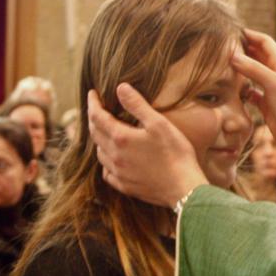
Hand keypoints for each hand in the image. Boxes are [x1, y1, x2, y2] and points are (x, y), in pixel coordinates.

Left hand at [88, 83, 207, 207]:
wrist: (183, 187)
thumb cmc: (175, 153)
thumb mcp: (158, 123)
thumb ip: (137, 105)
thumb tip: (120, 88)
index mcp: (121, 138)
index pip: (97, 117)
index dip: (92, 103)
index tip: (92, 93)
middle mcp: (114, 156)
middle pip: (95, 134)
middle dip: (93, 119)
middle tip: (97, 109)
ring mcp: (118, 173)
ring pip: (99, 153)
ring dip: (99, 139)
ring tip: (106, 131)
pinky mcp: (125, 186)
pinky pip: (107, 172)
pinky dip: (106, 161)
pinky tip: (114, 159)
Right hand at [233, 29, 275, 183]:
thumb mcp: (274, 85)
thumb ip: (255, 69)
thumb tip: (233, 55)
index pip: (265, 42)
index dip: (249, 34)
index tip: (231, 31)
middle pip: (259, 55)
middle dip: (243, 48)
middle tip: (223, 46)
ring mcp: (273, 90)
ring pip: (254, 73)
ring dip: (241, 67)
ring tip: (223, 64)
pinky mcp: (268, 105)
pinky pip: (253, 92)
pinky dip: (243, 88)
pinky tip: (232, 89)